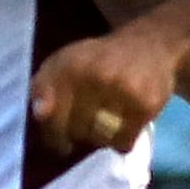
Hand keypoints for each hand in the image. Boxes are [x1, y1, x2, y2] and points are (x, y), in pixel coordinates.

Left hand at [31, 25, 179, 157]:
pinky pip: (123, 142)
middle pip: (75, 130)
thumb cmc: (99, 61)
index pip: (51, 116)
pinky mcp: (145, 105)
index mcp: (70, 65)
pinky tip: (124, 125)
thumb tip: (39, 113)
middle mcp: (95, 75)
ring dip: (100, 138)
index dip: (52, 134)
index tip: (59, 139)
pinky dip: (121, 141)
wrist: (150, 46)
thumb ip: (43, 87)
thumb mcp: (64, 63)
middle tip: (88, 123)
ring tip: (106, 121)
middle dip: (78, 133)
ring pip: (99, 139)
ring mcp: (122, 90)